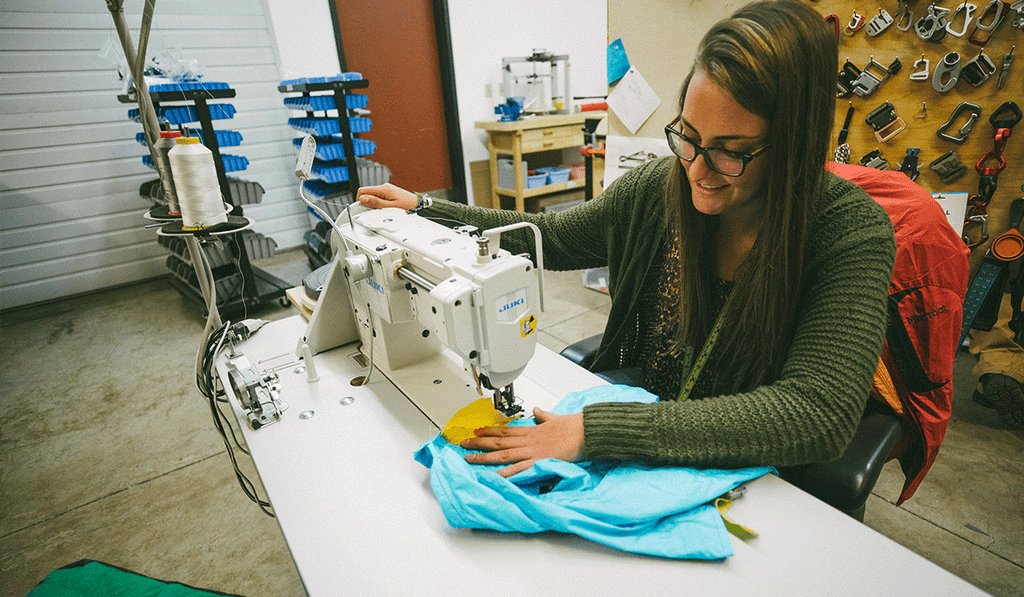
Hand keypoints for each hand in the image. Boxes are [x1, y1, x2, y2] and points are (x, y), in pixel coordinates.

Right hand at [356, 183, 417, 209]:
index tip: (362, 209)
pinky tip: (385, 209)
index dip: (359, 200)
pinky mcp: (389, 193)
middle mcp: (384, 187)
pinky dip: (379, 204)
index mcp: (383, 189)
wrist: (418, 205)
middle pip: (367, 193)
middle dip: (367, 203)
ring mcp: (386, 190)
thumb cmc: (408, 206)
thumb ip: (376, 203)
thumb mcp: (390, 207)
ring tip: (383, 210)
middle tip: (375, 211)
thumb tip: (363, 199)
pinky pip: (378, 197)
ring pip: (372, 196)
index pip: (362, 190)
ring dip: (373, 204)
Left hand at [460, 408, 584, 476]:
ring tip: (469, 458)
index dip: (490, 431)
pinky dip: (505, 472)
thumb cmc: (575, 425)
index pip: (507, 430)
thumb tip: (537, 410)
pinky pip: (518, 468)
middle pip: (499, 441)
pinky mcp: (540, 461)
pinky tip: (493, 476)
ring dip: (485, 456)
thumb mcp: (556, 417)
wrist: (586, 430)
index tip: (478, 430)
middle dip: (479, 442)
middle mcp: (529, 440)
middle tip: (463, 443)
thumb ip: (544, 416)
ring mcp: (533, 451)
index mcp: (533, 430)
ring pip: (503, 453)